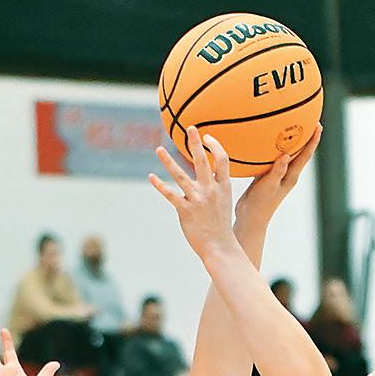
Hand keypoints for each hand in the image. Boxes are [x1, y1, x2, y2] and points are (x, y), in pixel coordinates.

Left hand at [149, 127, 235, 261]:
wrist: (219, 247)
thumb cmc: (220, 226)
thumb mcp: (223, 202)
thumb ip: (216, 186)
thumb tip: (210, 176)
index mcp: (222, 187)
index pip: (222, 159)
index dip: (215, 146)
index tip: (206, 137)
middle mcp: (210, 190)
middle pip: (202, 161)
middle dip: (196, 143)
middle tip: (190, 128)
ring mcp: (197, 200)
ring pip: (180, 175)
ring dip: (168, 161)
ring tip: (158, 149)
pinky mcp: (185, 211)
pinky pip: (170, 195)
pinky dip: (159, 185)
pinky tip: (151, 177)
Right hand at [234, 123, 321, 230]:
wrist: (250, 220)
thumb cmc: (260, 205)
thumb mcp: (269, 186)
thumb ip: (277, 171)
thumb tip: (286, 155)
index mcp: (291, 176)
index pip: (306, 155)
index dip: (313, 140)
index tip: (318, 125)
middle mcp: (287, 174)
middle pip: (300, 152)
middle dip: (305, 136)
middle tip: (307, 119)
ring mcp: (277, 175)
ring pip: (286, 154)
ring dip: (289, 141)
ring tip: (288, 125)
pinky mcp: (266, 176)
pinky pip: (271, 158)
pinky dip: (271, 148)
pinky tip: (265, 140)